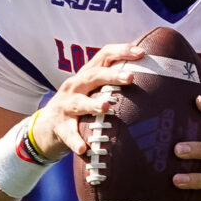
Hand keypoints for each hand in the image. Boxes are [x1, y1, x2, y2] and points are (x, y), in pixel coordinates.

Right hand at [30, 42, 148, 163]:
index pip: (104, 55)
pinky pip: (68, 134)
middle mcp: (75, 86)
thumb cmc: (80, 107)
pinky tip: (84, 149)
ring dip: (93, 104)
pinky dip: (75, 141)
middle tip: (131, 78)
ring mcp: (65, 106)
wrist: (45, 127)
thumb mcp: (94, 91)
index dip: (122, 51)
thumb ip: (115, 84)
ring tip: (106, 107)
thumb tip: (154, 80)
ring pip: (79, 103)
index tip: (142, 53)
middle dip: (111, 75)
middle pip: (93, 76)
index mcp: (87, 75)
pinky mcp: (59, 126)